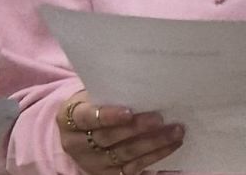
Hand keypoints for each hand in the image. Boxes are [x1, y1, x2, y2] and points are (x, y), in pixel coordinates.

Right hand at [56, 90, 183, 174]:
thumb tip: (147, 80)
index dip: (109, 116)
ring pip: (125, 155)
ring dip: (153, 144)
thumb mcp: (92, 95)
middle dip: (137, 129)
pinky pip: (133, 168)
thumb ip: (111, 92)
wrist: (82, 129)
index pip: (88, 118)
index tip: (129, 111)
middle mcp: (78, 145)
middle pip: (109, 138)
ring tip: (175, 132)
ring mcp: (93, 162)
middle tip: (160, 119)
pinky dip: (155, 156)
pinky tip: (172, 146)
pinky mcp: (108, 174)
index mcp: (70, 119)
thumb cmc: (94, 103)